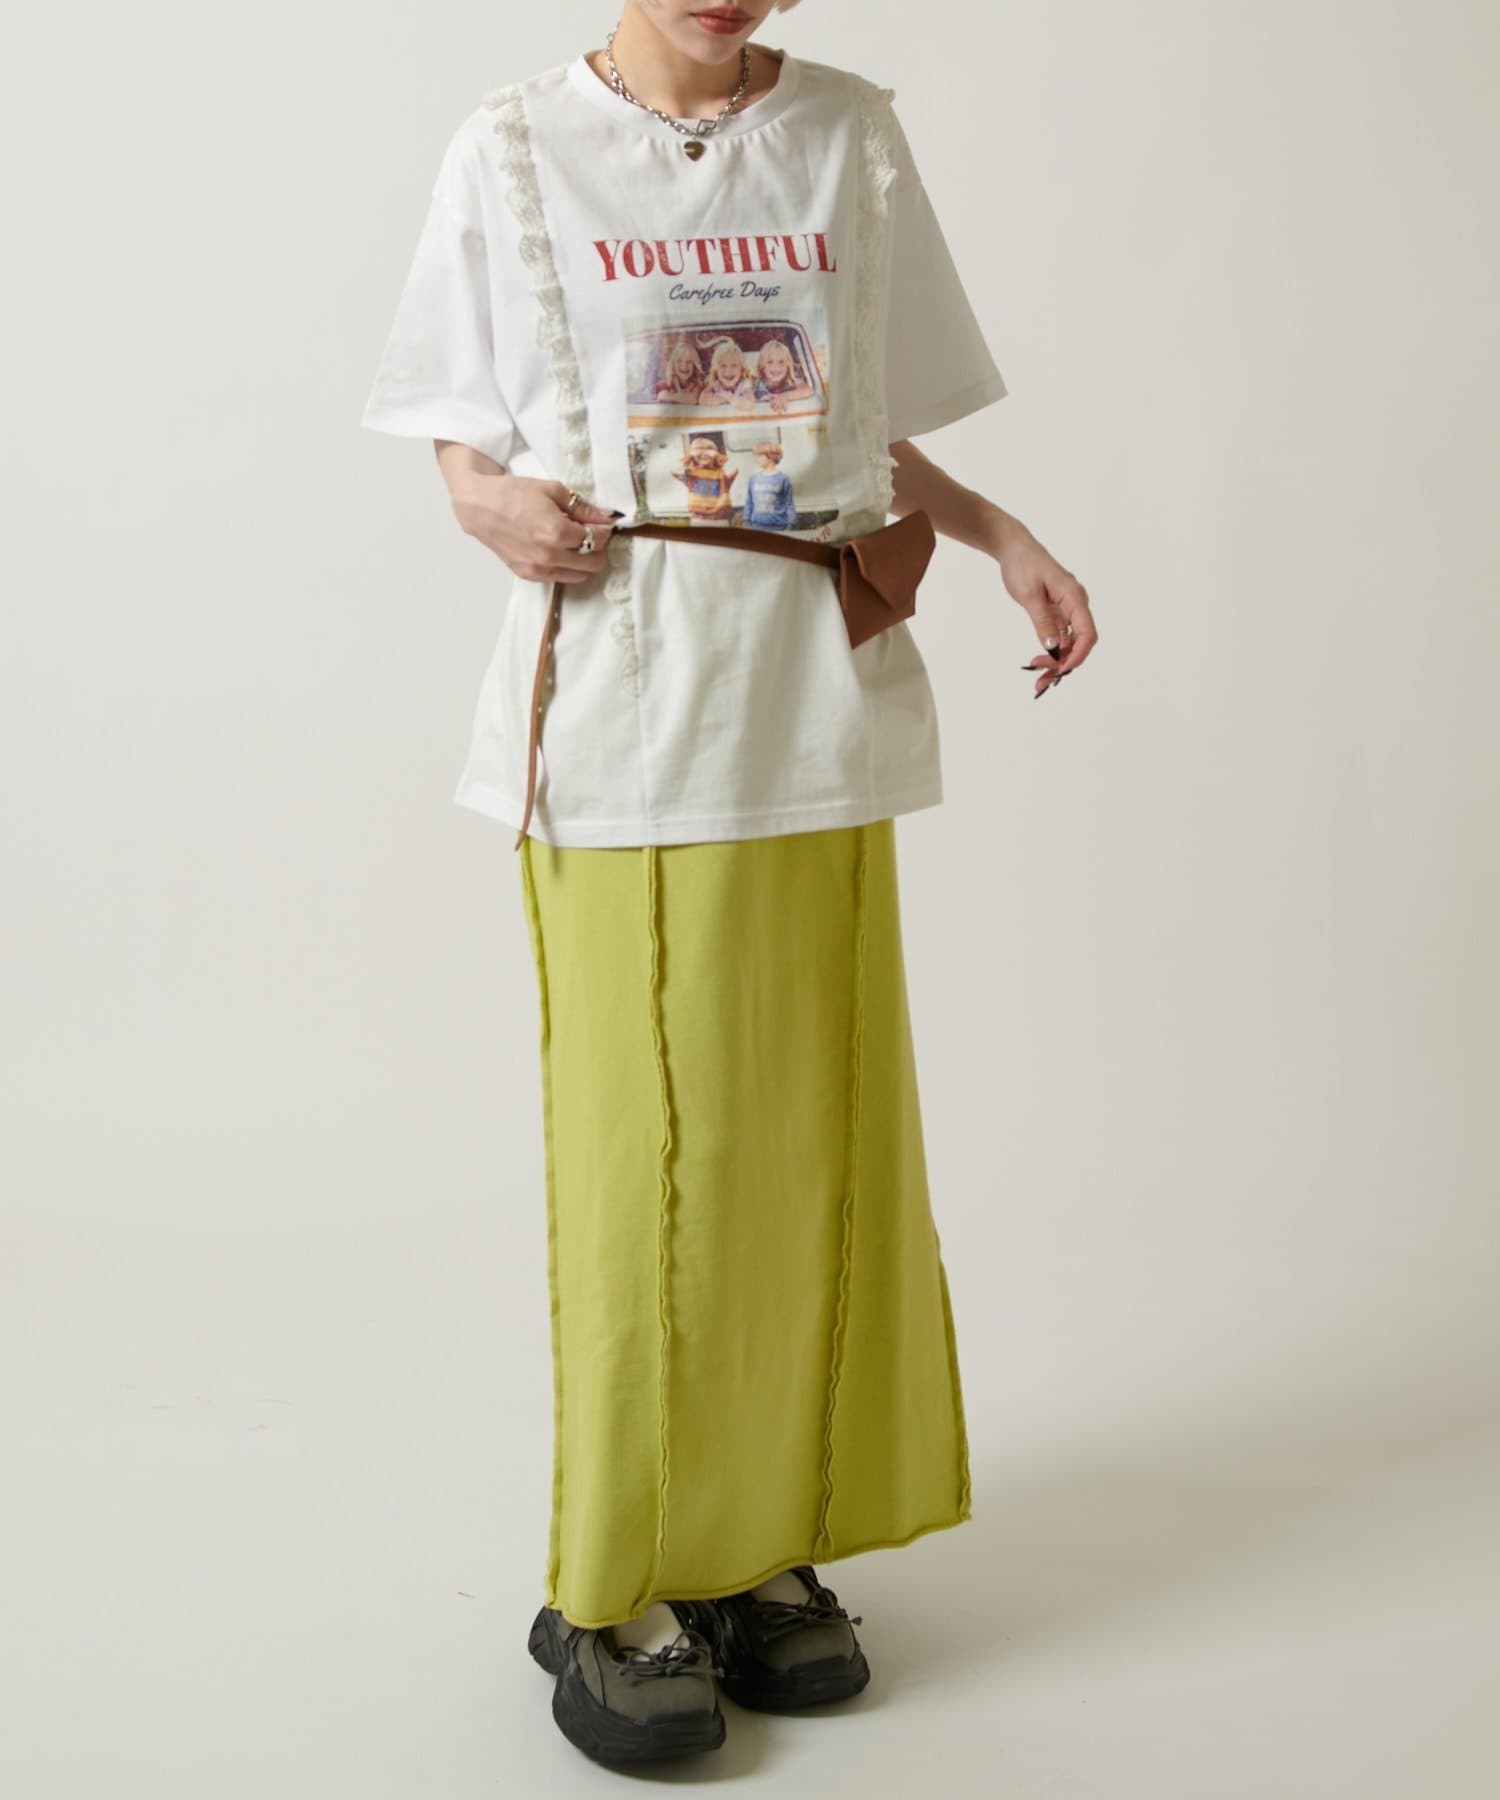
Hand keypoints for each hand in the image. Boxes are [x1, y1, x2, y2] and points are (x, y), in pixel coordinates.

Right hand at [448, 473, 618, 584]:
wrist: (479, 506)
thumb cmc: (513, 493)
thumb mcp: (552, 490)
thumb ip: (583, 507)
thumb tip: (607, 516)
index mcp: (556, 532)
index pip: (596, 540)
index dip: (604, 531)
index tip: (601, 524)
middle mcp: (548, 556)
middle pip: (593, 563)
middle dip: (598, 548)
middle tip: (590, 533)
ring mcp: (537, 569)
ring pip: (579, 575)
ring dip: (583, 560)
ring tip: (573, 541)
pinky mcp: (528, 575)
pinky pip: (559, 577)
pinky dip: (566, 566)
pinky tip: (558, 549)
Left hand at [995, 519, 1097, 696]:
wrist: (1013, 547)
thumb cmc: (1022, 564)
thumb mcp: (1029, 595)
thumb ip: (1043, 622)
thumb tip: (1052, 648)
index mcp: (1075, 597)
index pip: (1087, 633)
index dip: (1078, 655)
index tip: (1061, 670)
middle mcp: (1076, 604)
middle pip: (1080, 642)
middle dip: (1064, 663)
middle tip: (1041, 680)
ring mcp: (1067, 609)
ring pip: (1069, 642)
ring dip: (1057, 661)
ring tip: (1037, 676)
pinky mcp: (1057, 612)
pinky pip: (1060, 636)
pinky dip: (1051, 650)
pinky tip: (1038, 660)